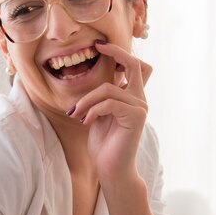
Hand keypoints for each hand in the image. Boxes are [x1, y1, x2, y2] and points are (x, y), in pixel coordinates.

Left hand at [70, 40, 152, 182]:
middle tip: (97, 48)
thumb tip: (95, 78)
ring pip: (109, 89)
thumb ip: (101, 96)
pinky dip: (93, 110)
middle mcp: (139, 99)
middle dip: (116, 53)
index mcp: (132, 97)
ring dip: (86, 100)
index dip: (119, 53)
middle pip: (135, 65)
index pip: (134, 66)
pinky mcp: (136, 116)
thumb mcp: (98, 114)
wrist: (110, 169)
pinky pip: (109, 103)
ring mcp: (140, 107)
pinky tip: (85, 121)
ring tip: (75, 114)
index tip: (99, 46)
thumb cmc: (103, 144)